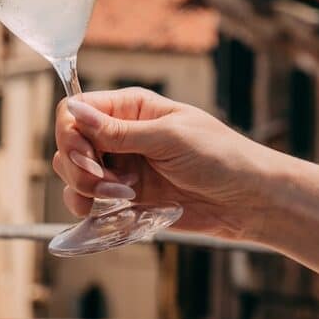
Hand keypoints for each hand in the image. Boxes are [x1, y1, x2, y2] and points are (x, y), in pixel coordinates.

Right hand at [53, 88, 285, 240]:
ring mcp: (121, 167)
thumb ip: (119, 131)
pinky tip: (113, 210)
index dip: (71, 132)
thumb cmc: (220, 157)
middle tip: (110, 184)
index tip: (87, 156)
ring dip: (85, 189)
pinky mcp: (125, 197)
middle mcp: (120, 135)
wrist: (249, 200)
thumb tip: (74, 110)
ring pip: (73, 174)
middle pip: (69, 144)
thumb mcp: (170, 138)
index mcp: (131, 108)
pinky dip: (90, 208)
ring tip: (121, 197)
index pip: (76, 109)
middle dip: (79, 167)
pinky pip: (89, 201)